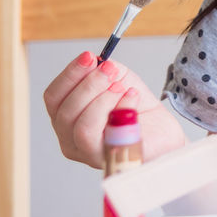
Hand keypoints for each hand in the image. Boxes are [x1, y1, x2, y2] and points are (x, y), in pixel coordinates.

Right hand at [43, 51, 186, 168]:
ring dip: (104, 98)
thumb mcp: (118, 81)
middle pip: (64, 111)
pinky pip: (107, 135)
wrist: (163, 132)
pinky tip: (132, 99)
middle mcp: (70, 140)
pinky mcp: (110, 160)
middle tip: (111, 69)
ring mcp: (88, 154)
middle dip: (89, 84)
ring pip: (81, 125)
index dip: (69, 74)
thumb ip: (103, 71)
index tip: (88, 56)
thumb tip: (94, 61)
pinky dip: (121, 110)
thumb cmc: (136, 109)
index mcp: (66, 118)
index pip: (53, 97)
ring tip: (122, 87)